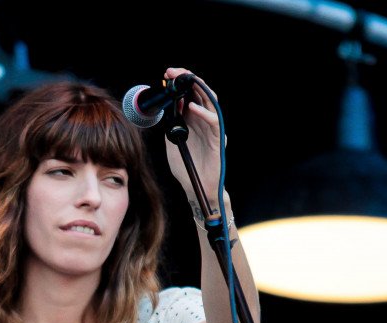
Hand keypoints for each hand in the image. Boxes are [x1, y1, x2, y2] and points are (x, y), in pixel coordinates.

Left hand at [162, 67, 224, 205]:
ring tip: (186, 81)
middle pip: (200, 93)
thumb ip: (172, 123)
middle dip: (188, 80)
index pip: (189, 94)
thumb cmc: (186, 166)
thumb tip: (171, 103)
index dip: (180, 83)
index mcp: (193, 119)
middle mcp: (204, 120)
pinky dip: (203, 113)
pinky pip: (213, 122)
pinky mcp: (218, 139)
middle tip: (174, 72)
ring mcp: (212, 128)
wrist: (196, 187)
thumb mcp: (173, 140)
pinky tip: (192, 107)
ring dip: (198, 90)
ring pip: (210, 102)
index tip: (167, 74)